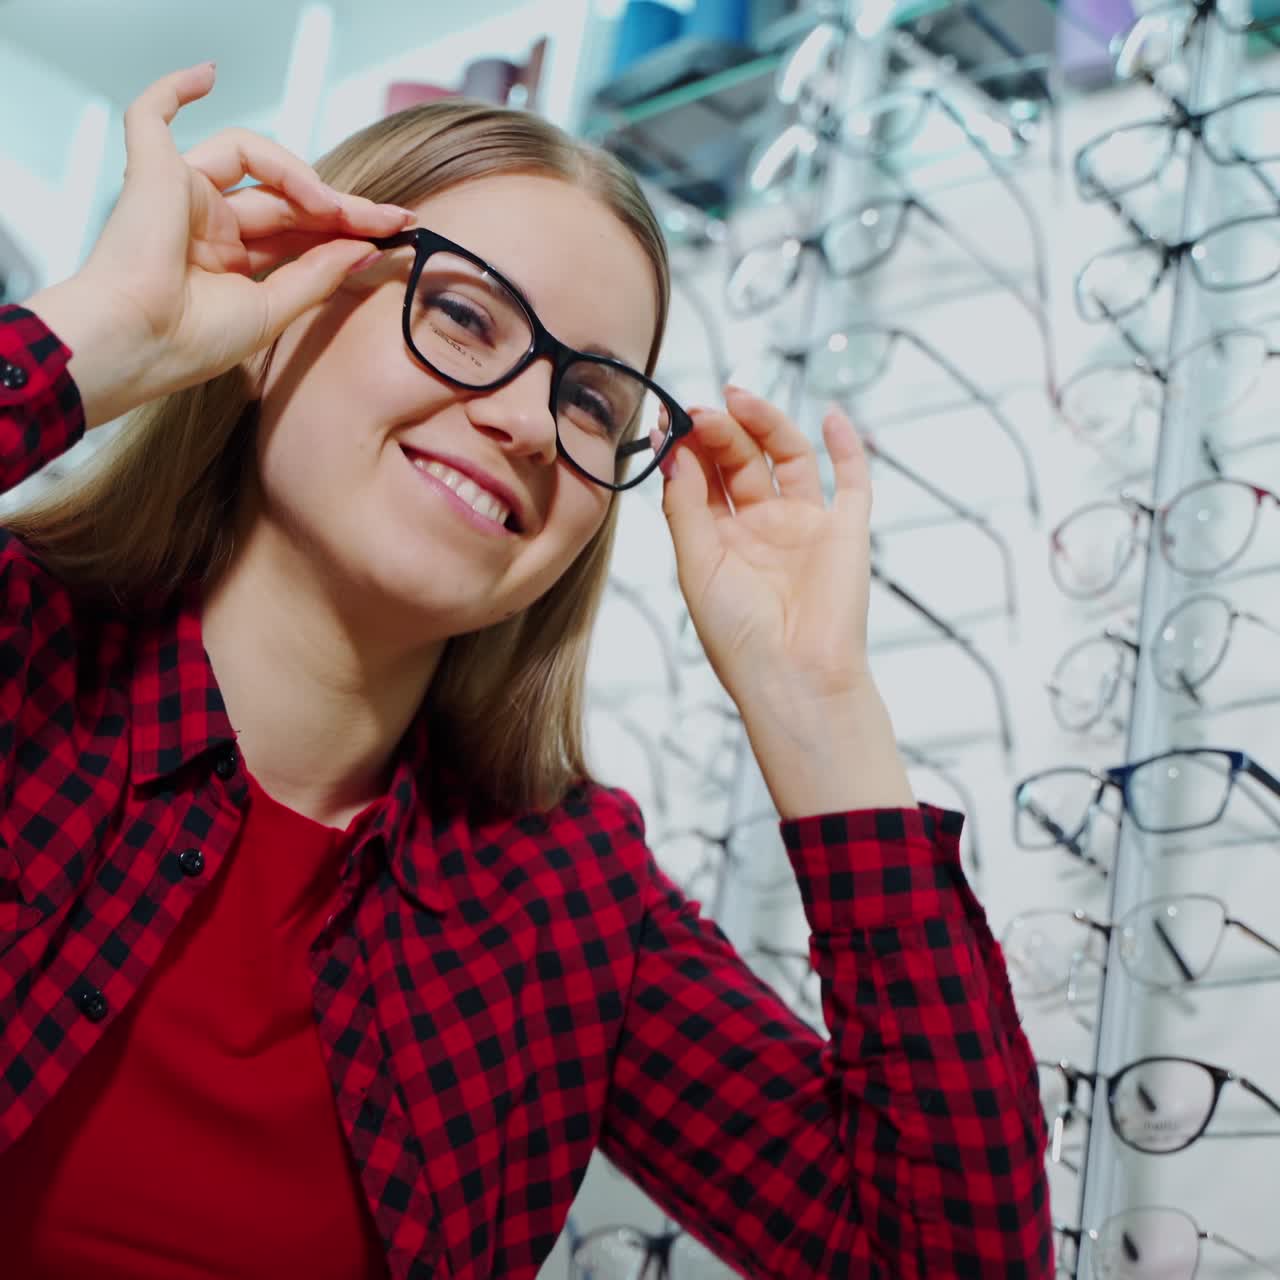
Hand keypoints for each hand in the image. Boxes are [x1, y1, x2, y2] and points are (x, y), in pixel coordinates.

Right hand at [28, 63, 411, 425]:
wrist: (138, 344)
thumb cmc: (192, 342)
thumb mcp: (272, 310)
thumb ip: (318, 275)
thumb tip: (365, 248)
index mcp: (231, 260)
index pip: (299, 229)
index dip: (346, 228)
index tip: (393, 232)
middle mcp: (208, 223)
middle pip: (285, 195)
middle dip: (340, 204)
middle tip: (389, 217)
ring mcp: (181, 194)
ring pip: (250, 156)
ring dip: (298, 174)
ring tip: (330, 204)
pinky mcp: (152, 171)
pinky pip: (153, 115)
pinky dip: (174, 88)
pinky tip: (207, 74)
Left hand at [661, 388, 911, 815]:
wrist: (795, 678)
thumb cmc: (738, 635)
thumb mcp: (696, 566)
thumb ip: (686, 506)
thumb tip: (675, 449)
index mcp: (719, 539)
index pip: (702, 478)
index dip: (689, 447)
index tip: (672, 420)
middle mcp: (761, 527)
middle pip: (741, 461)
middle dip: (721, 433)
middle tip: (704, 412)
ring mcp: (805, 525)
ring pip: (788, 458)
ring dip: (767, 425)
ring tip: (741, 400)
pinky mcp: (846, 531)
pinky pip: (852, 481)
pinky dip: (847, 447)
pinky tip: (830, 416)